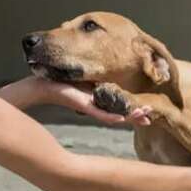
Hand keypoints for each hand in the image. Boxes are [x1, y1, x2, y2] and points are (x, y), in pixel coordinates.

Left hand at [29, 76, 151, 125]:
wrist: (39, 84)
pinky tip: (122, 119)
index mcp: (96, 97)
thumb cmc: (57, 79)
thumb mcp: (82, 77)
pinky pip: (97, 112)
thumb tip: (109, 71)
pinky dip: (110, 116)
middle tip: (151, 117)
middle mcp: (95, 104)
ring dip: (128, 116)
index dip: (134, 108)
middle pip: (119, 111)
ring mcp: (89, 106)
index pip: (119, 105)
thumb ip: (96, 78)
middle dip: (136, 114)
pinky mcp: (80, 104)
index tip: (150, 111)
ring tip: (145, 117)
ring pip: (113, 114)